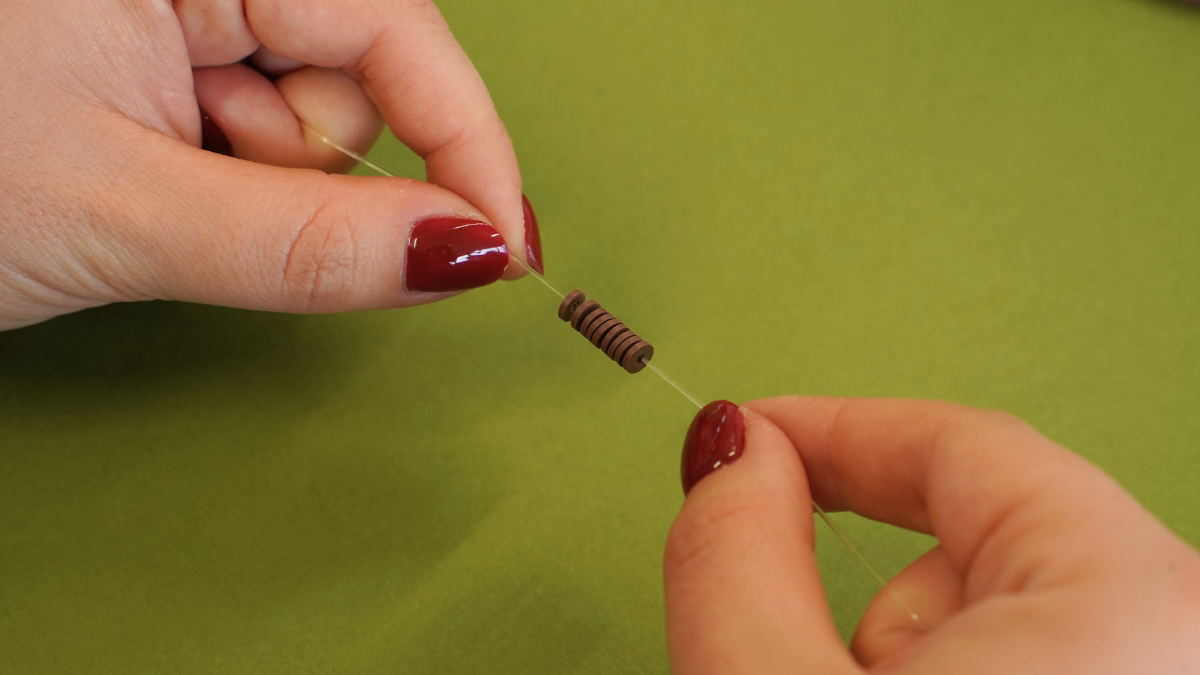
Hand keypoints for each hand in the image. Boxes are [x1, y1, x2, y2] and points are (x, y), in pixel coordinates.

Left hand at [0, 0, 539, 330]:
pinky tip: (145, 179)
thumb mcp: (122, 212)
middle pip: (356, 71)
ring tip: (147, 190)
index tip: (503, 247)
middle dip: (319, 163)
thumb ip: (308, 244)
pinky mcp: (154, 54)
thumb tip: (462, 255)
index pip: (400, 31)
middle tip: (212, 203)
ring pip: (306, 109)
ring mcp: (173, 9)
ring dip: (260, 178)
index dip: (466, 144)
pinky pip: (251, 126)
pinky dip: (224, 177)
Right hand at [665, 397, 1199, 673]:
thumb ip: (734, 558)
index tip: (749, 434)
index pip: (958, 445)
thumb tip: (730, 458)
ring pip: (1001, 622)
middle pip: (975, 541)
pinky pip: (1039, 667)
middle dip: (867, 595)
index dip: (827, 431)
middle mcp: (1185, 640)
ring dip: (908, 665)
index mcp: (1131, 607)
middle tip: (796, 657)